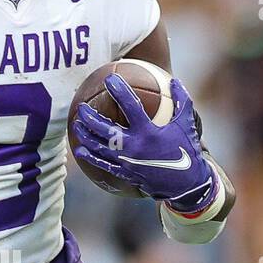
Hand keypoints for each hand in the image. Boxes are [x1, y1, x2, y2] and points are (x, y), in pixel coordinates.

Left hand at [71, 72, 217, 212]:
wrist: (186, 183)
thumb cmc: (186, 149)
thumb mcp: (186, 123)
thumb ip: (181, 101)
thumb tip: (175, 80)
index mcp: (148, 131)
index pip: (130, 106)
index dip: (119, 90)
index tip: (110, 79)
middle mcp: (134, 146)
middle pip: (105, 129)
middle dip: (90, 116)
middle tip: (82, 107)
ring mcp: (127, 161)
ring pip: (99, 147)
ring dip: (85, 135)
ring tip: (76, 124)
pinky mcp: (125, 173)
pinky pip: (103, 164)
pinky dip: (90, 157)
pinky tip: (79, 150)